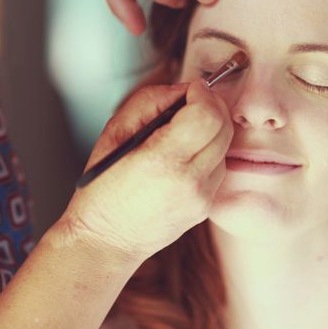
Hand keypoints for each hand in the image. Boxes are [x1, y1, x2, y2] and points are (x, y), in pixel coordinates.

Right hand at [63, 80, 232, 261]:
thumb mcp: (115, 134)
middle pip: (223, 128)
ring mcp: (201, 198)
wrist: (106, 241)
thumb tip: (182, 90)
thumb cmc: (102, 187)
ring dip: (212, 130)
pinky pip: (219, 169)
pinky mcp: (205, 208)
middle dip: (213, 106)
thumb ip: (150, 102)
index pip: (206, 114)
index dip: (202, 93)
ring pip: (225, 148)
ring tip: (186, 129)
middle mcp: (189, 181)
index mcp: (162, 160)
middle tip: (195, 100)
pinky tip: (186, 154)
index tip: (193, 87)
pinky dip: (209, 153)